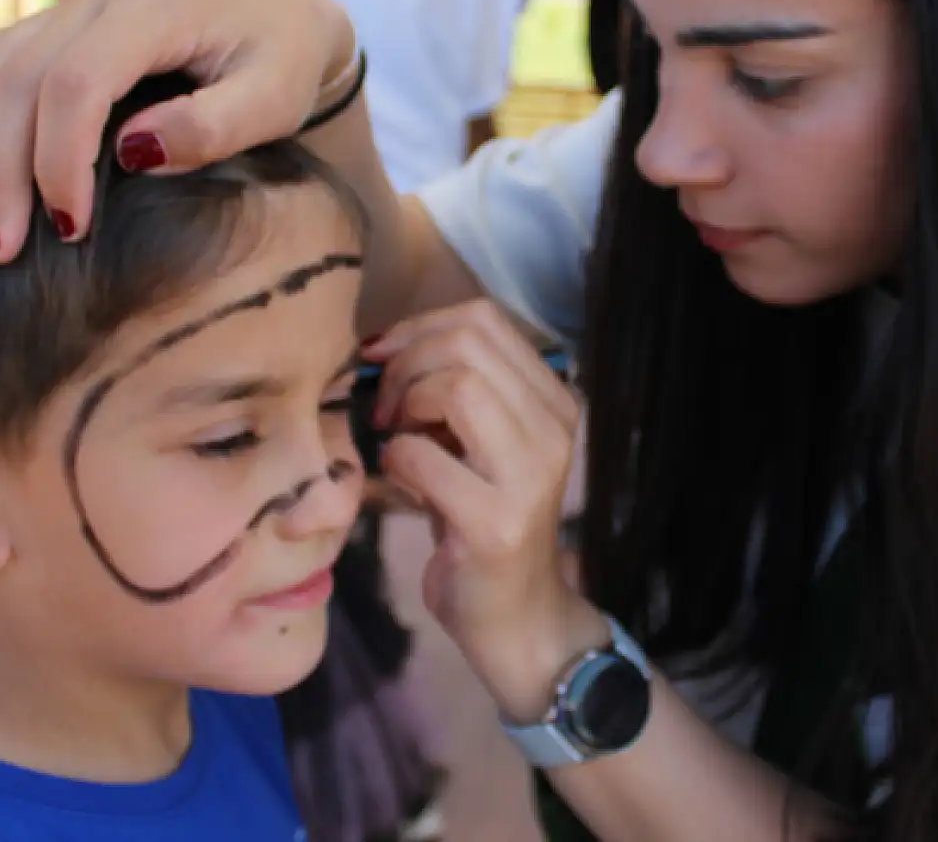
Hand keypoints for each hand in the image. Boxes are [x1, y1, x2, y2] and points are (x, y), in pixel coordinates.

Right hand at [0, 0, 355, 261]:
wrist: (286, 9)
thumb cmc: (285, 60)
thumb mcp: (274, 99)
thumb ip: (212, 126)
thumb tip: (134, 152)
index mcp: (152, 10)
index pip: (75, 84)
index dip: (58, 159)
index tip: (68, 229)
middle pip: (20, 80)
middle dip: (1, 167)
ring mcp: (76, 5)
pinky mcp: (65, 21)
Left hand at [364, 300, 607, 719]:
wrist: (517, 618)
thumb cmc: (484, 522)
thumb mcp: (484, 445)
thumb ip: (458, 390)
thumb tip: (385, 345)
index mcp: (554, 400)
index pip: (485, 319)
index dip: (420, 326)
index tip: (384, 359)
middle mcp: (554, 429)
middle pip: (467, 343)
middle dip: (406, 364)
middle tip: (386, 408)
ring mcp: (530, 475)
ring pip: (454, 386)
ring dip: (404, 405)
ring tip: (396, 438)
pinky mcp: (495, 521)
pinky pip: (420, 455)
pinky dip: (394, 459)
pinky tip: (400, 481)